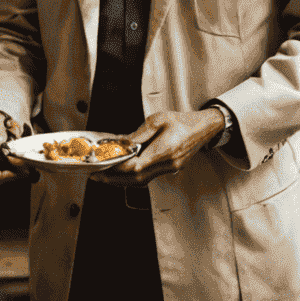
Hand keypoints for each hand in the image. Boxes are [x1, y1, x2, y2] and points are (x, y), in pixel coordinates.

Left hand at [90, 109, 223, 186]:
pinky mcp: (170, 170)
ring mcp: (170, 169)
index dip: (117, 167)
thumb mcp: (157, 120)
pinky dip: (132, 178)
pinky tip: (122, 173)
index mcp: (165, 150)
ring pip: (141, 181)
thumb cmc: (181, 121)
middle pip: (136, 178)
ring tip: (104, 176)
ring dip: (121, 181)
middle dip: (114, 178)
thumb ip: (138, 134)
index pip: (136, 166)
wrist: (203, 128)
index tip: (102, 165)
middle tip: (96, 175)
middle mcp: (168, 164)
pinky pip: (148, 177)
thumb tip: (121, 143)